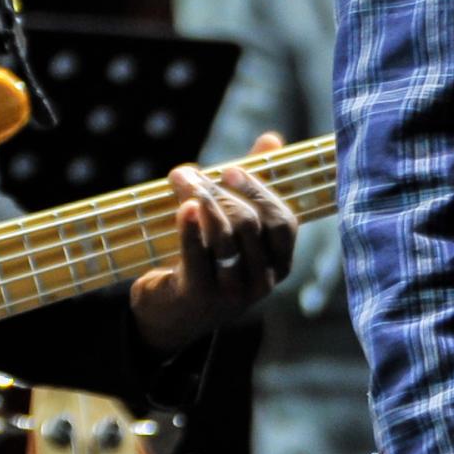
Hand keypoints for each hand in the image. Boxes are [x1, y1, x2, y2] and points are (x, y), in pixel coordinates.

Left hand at [128, 134, 299, 350]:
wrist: (171, 315)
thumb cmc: (209, 262)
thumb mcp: (234, 227)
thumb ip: (254, 185)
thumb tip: (272, 139)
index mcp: (279, 264)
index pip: (282, 222)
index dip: (259, 191)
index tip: (230, 168)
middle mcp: (262, 282)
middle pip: (250, 225)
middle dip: (221, 192)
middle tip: (190, 174)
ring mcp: (231, 294)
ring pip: (224, 238)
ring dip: (202, 201)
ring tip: (181, 181)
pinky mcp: (199, 298)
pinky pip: (196, 256)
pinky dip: (189, 228)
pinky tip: (184, 206)